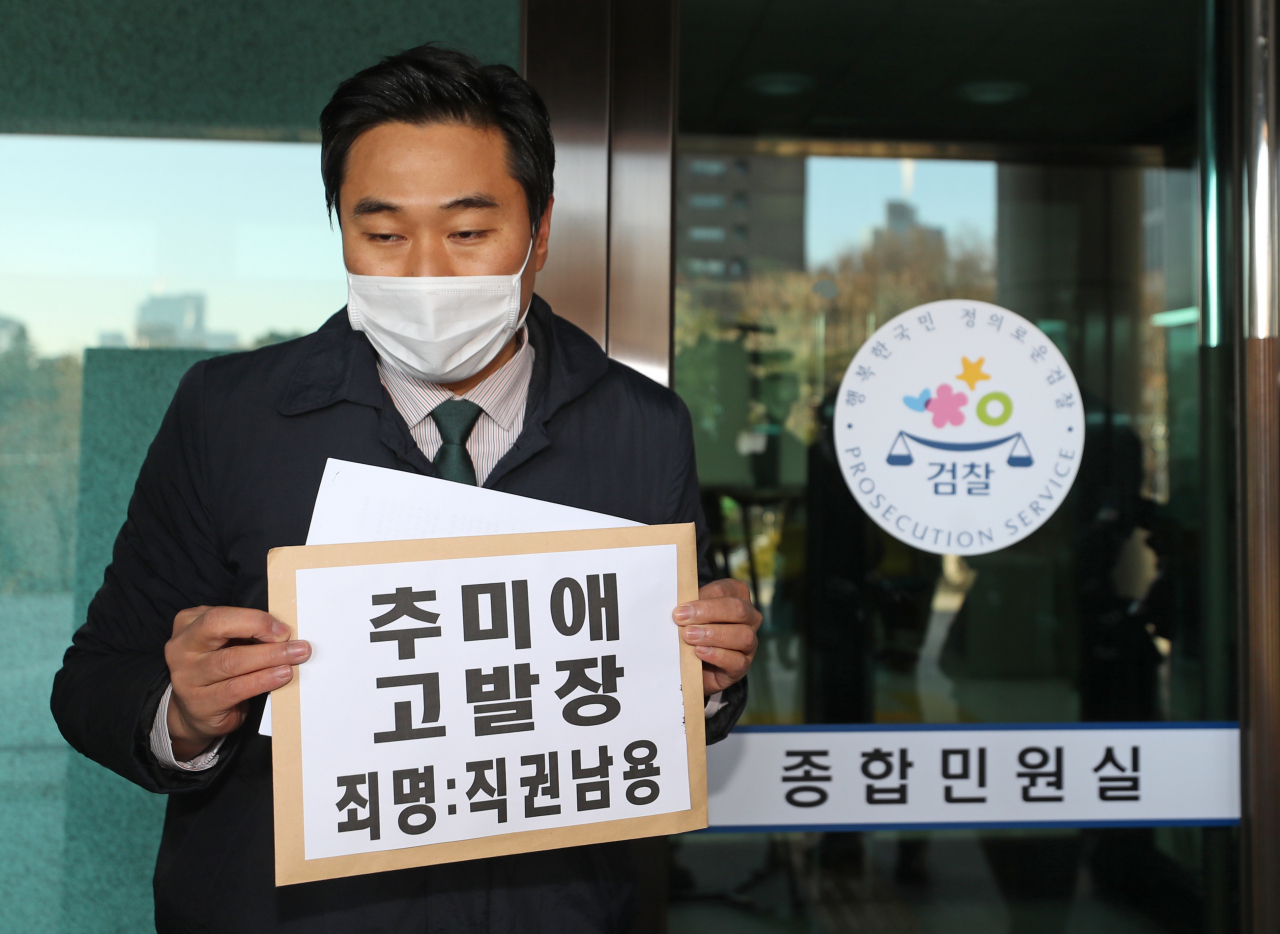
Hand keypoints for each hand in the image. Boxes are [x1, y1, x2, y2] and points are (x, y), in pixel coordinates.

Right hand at [164, 606, 310, 760]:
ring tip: (293, 660)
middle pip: (218, 630)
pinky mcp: (198, 703)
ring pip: (231, 661)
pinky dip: (262, 681)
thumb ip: (246, 632)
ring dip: (269, 659)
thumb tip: (284, 630)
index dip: (254, 620)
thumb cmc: (219, 667)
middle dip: (261, 633)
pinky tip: (280, 677)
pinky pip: (235, 689)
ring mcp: (186, 677)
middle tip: (296, 645)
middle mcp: (181, 648)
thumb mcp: (226, 642)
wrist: (197, 710)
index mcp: (189, 624)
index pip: (219, 615)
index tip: (283, 630)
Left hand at [671, 578, 760, 695]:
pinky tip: (700, 652)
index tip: (681, 609)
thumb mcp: (691, 615)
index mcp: (737, 596)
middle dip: (708, 613)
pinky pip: (737, 660)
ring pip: (743, 635)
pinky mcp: (743, 665)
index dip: (703, 598)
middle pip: (738, 609)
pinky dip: (717, 655)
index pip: (726, 590)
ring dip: (713, 635)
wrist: (695, 666)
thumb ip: (690, 608)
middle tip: (682, 620)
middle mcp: (749, 617)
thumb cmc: (694, 631)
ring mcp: (750, 642)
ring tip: (689, 637)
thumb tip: (680, 608)